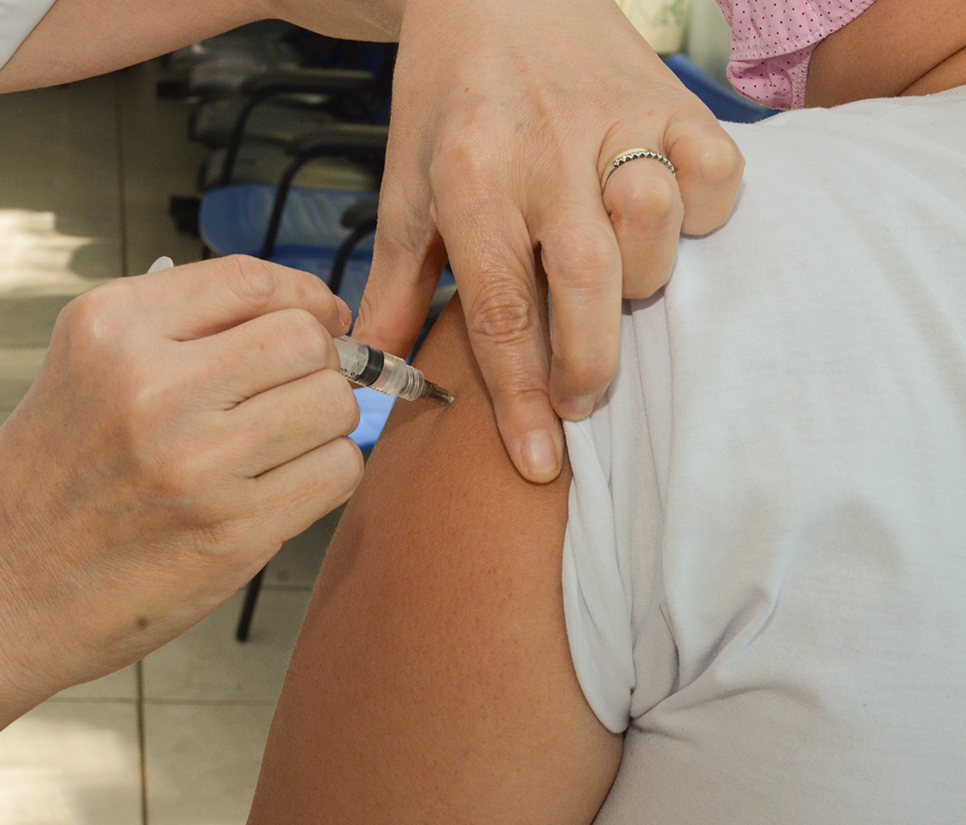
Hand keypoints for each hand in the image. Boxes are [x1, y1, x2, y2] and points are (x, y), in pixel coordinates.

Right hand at [0, 256, 362, 698]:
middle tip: (297, 394)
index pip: (251, 279)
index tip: (320, 319)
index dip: (306, 297)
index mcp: (111, 328)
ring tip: (284, 447)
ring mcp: (195, 462)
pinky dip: (325, 476)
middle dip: (321, 363)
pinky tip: (283, 489)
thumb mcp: (82, 373)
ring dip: (326, 424)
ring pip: (334, 404)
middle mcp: (153, 385)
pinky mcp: (231, 533)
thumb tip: (307, 320)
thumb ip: (178, 334)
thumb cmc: (41, 487)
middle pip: (306, 340)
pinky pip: (336, 472)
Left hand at [353, 0, 743, 481]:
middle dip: (589, 363)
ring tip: (607, 284)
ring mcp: (615, 123)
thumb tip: (377, 373)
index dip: (523, 399)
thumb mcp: (403, 184)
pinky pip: (713, 175)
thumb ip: (397, 283)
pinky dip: (699, 213)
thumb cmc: (446, 95)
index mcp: (468, 181)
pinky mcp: (671, 98)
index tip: (540, 463)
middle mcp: (545, 154)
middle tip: (578, 398)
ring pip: (654, 229)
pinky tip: (660, 222)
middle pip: (588, 284)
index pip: (502, 311)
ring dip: (639, 279)